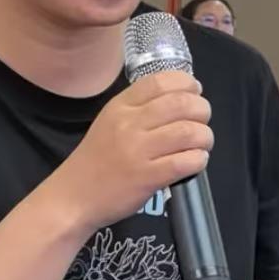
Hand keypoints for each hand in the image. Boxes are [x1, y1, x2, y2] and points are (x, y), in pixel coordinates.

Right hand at [41, 71, 211, 233]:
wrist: (74, 197)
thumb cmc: (96, 159)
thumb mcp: (110, 122)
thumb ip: (139, 108)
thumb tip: (181, 98)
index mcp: (120, 106)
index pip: (160, 81)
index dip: (187, 83)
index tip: (195, 92)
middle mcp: (129, 124)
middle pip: (181, 104)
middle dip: (202, 110)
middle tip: (202, 121)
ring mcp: (138, 151)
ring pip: (189, 132)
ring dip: (204, 137)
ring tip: (201, 144)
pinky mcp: (148, 178)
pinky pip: (186, 161)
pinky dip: (198, 159)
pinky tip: (195, 161)